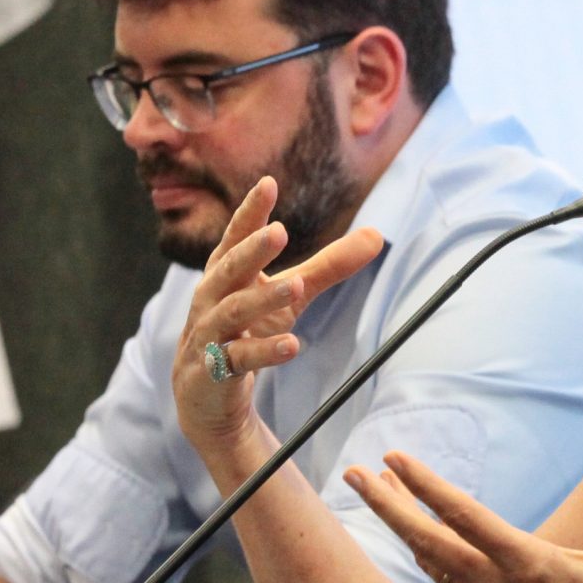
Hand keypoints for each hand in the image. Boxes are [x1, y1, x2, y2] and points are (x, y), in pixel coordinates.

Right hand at [170, 174, 382, 466]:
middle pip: (229, 270)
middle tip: (278, 230)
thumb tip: (376, 235)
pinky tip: (291, 346)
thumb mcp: (290, 297)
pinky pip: (238, 359)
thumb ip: (328, 266)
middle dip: (252, 250)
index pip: (235, 239)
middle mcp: (211, 300)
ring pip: (232, 312)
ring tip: (296, 286)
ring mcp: (208, 335)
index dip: (250, 213)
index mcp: (226, 275)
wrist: (206, 398)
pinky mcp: (212, 373)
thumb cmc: (247, 332)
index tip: (268, 184)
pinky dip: (264, 352)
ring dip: (262, 299)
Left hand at [347, 436, 582, 582]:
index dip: (427, 487)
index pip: (466, 518)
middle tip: (355, 473)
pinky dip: (430, 553)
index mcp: (531, 566)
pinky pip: (451, 582)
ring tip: (379, 490)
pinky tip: (421, 536)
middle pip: (429, 541)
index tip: (396, 459)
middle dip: (388, 506)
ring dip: (405, 525)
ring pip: (435, 561)